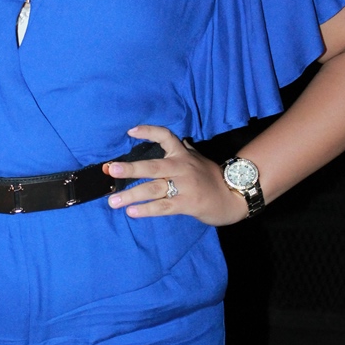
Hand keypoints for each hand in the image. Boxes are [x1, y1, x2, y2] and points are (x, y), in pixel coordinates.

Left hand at [104, 124, 247, 225]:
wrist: (233, 197)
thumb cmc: (211, 178)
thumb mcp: (197, 159)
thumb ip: (183, 150)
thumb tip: (169, 139)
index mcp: (183, 154)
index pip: (165, 137)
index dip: (148, 132)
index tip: (130, 132)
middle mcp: (182, 167)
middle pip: (152, 167)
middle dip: (130, 169)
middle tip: (111, 170)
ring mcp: (185, 186)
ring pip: (153, 189)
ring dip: (131, 195)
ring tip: (113, 201)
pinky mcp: (187, 204)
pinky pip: (163, 207)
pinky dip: (146, 210)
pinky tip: (132, 212)